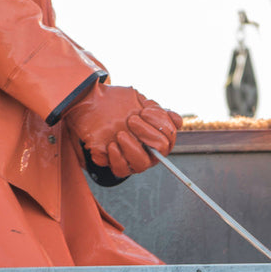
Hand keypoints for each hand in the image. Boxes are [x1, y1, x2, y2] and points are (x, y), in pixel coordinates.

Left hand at [66, 83, 182, 177]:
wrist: (92, 104)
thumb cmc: (119, 104)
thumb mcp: (140, 101)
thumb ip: (159, 111)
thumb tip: (178, 121)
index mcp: (157, 136)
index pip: (169, 137)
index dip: (160, 125)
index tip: (144, 111)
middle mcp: (148, 151)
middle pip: (160, 151)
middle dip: (147, 134)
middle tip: (131, 121)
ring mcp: (133, 159)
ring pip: (141, 164)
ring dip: (132, 148)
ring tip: (120, 134)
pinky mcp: (116, 164)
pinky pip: (121, 170)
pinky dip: (116, 158)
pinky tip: (111, 145)